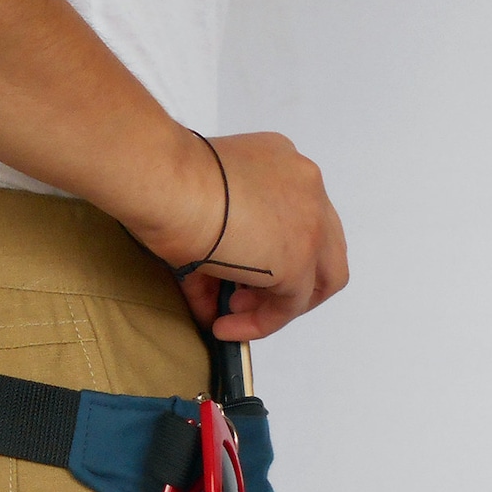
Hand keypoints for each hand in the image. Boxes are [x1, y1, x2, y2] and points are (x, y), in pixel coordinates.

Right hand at [131, 131, 348, 341]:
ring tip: (232, 313)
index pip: (299, 218)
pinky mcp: (299, 259)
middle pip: (324, 246)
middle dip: (291, 279)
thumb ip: (215, 263)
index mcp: (284, 165)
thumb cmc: (169, 184)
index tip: (242, 272)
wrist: (167, 184)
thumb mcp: (202, 217)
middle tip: (247, 296)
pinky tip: (227, 327)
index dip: (274, 251)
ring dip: (279, 303)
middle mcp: (307, 186)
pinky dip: (262, 322)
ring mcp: (311, 223)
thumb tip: (210, 306)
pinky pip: (289, 305)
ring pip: (320, 278)